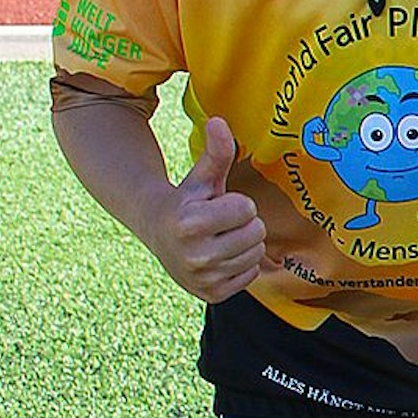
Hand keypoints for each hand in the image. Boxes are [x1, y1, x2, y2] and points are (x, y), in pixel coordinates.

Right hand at [147, 117, 269, 302]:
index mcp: (189, 223)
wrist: (161, 237)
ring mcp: (202, 279)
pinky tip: (221, 257)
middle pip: (256, 233)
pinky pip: (252, 275)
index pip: (247, 210)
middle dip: (245, 224)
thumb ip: (216, 151)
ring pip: (256, 254)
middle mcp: (194, 255)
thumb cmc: (188, 201)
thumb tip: (219, 121)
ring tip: (220, 238)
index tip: (218, 205)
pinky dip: (242, 265)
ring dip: (245, 244)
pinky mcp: (211, 296)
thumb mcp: (202, 177)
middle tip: (221, 223)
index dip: (239, 204)